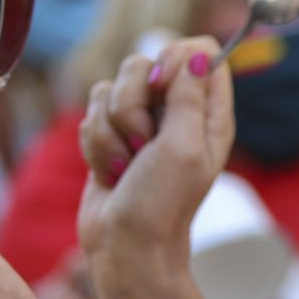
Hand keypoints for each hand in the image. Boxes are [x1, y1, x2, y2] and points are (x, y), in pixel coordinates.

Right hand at [76, 37, 232, 283]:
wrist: (125, 248)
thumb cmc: (160, 204)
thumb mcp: (184, 146)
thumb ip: (189, 94)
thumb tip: (200, 50)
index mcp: (208, 113)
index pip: (200, 50)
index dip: (175, 58)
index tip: (162, 87)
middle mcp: (176, 112)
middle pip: (146, 62)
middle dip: (133, 103)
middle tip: (144, 143)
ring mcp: (142, 124)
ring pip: (111, 88)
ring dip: (111, 132)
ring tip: (127, 166)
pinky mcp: (110, 136)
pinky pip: (90, 114)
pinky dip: (96, 145)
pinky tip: (110, 172)